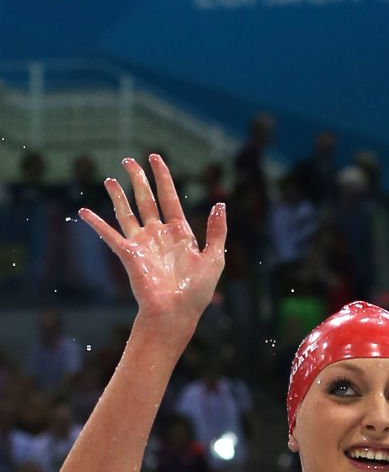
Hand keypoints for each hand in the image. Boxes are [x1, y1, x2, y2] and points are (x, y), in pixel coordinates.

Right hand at [78, 155, 225, 325]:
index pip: (170, 198)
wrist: (175, 313)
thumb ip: (217, 231)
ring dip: (118, 195)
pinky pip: (109, 234)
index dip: (163, 177)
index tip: (156, 158)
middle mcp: (159, 235)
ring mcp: (142, 244)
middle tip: (129, 160)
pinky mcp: (128, 254)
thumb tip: (220, 203)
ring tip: (111, 178)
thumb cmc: (196, 292)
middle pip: (146, 200)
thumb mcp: (214, 258)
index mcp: (180, 234)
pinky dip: (97, 223)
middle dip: (138, 179)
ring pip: (128, 212)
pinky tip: (84, 211)